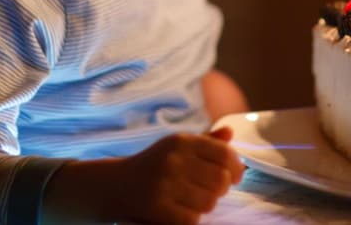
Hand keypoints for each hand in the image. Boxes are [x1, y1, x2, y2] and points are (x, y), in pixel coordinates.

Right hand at [41, 127, 243, 224]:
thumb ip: (206, 142)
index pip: (224, 153)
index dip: (236, 167)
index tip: (234, 175)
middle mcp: (173, 159)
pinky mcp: (157, 207)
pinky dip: (190, 218)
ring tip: (190, 200)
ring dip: (204, 205)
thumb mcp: (176, 148)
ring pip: (209, 202)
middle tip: (208, 190)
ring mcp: (164, 184)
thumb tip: (230, 133)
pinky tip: (179, 211)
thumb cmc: (153, 166)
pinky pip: (192, 219)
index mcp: (181, 142)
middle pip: (221, 180)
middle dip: (220, 189)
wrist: (114, 186)